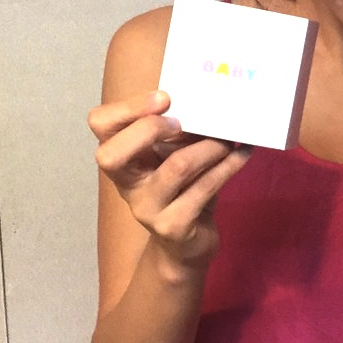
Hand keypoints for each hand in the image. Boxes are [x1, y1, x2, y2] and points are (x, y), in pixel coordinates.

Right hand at [89, 90, 249, 268]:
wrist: (188, 244)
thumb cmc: (181, 189)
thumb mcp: (172, 154)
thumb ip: (177, 129)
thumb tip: (208, 98)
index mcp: (122, 158)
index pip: (100, 125)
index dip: (128, 108)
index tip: (165, 98)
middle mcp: (126, 184)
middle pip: (111, 155)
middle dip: (149, 129)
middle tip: (182, 122)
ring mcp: (147, 209)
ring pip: (176, 167)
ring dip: (209, 146)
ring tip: (229, 138)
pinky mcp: (174, 227)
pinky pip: (205, 188)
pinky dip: (228, 166)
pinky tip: (242, 153)